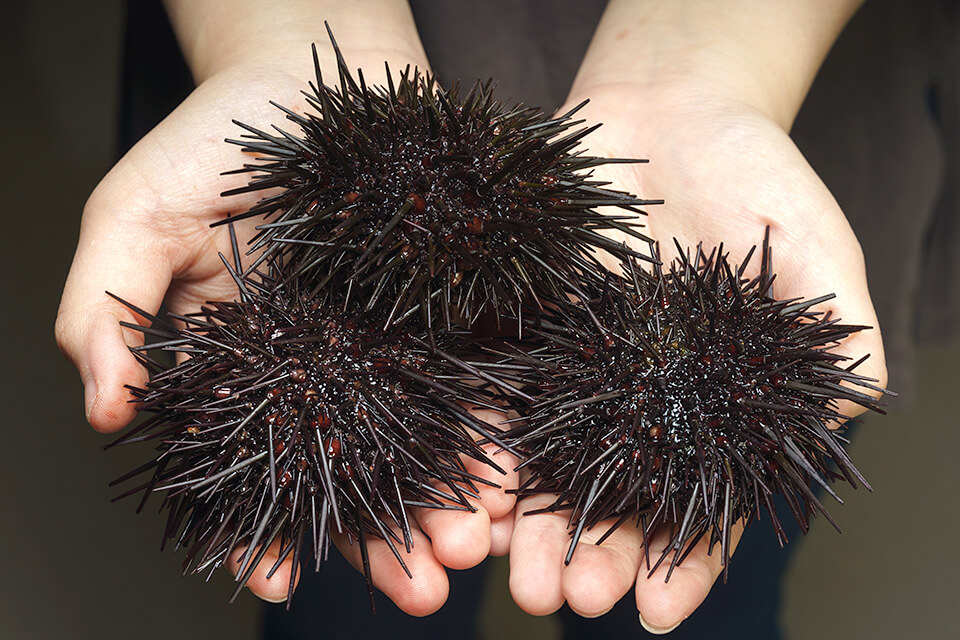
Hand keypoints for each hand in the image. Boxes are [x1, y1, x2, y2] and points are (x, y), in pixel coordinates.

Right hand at [54, 39, 516, 610]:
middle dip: (383, 542)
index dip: (259, 530)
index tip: (276, 576)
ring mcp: (387, 351)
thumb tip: (108, 412)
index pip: (253, 472)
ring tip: (471, 550)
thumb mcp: (133, 220)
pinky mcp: (445, 318)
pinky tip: (510, 479)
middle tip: (419, 590)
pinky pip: (475, 382)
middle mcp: (321, 377)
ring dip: (450, 504)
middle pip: (352, 477)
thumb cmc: (211, 143)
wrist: (307, 78)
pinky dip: (494, 433)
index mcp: (245, 373)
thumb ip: (108, 314)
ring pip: (422, 447)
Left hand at [507, 82, 886, 631]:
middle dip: (595, 552)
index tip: (661, 610)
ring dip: (531, 522)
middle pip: (616, 494)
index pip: (702, 499)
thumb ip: (833, 338)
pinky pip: (502, 392)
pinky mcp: (528, 324)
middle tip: (572, 600)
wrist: (670, 106)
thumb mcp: (816, 250)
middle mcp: (642, 397)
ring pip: (551, 460)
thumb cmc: (756, 173)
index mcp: (712, 401)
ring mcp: (580, 365)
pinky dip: (487, 446)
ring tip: (517, 577)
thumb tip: (847, 416)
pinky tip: (473, 495)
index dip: (686, 559)